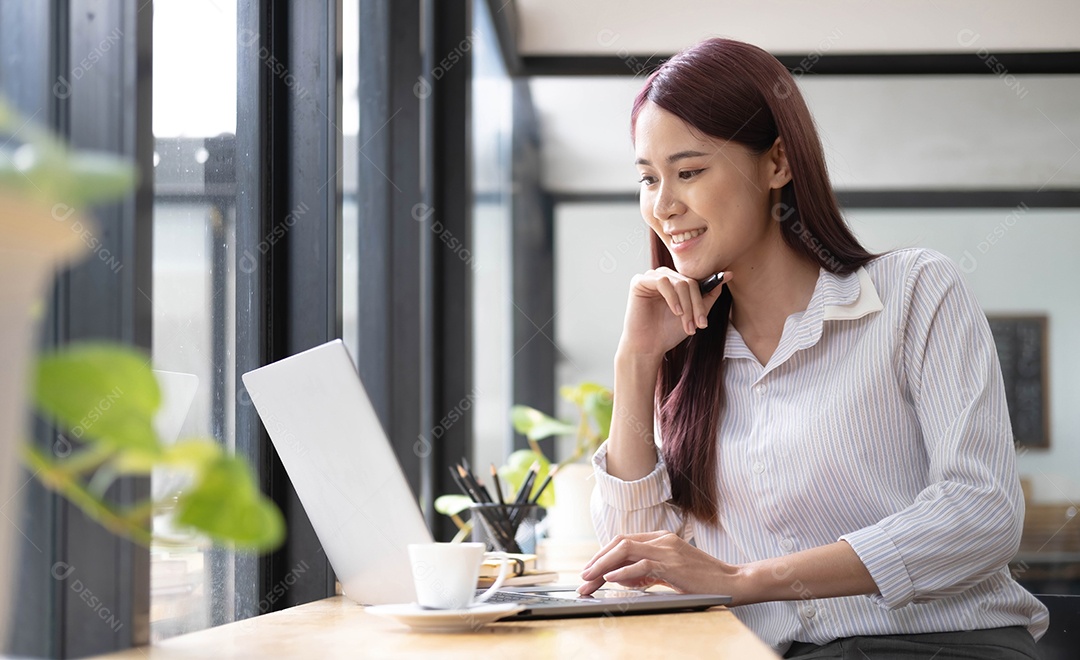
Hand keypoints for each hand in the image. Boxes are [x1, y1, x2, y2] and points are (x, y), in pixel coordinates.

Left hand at [576, 531, 739, 595]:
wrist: (732, 582)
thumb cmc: (703, 580)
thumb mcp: (670, 573)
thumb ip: (646, 572)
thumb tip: (619, 577)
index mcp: (661, 538)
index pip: (623, 541)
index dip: (603, 554)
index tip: (590, 569)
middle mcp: (662, 540)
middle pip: (619, 543)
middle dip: (597, 560)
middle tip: (583, 578)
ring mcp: (668, 550)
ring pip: (625, 550)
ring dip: (603, 566)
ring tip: (589, 579)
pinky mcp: (673, 564)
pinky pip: (642, 565)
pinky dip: (623, 571)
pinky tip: (610, 579)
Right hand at [618, 268, 727, 358]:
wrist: (648, 348)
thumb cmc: (668, 332)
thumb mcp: (695, 314)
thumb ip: (710, 294)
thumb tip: (728, 274)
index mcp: (674, 281)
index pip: (696, 281)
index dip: (703, 299)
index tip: (707, 318)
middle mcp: (663, 276)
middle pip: (689, 282)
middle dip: (697, 306)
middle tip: (700, 326)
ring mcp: (650, 277)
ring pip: (679, 282)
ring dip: (687, 305)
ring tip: (687, 324)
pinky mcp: (639, 282)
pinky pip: (662, 282)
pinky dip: (672, 298)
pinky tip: (675, 312)